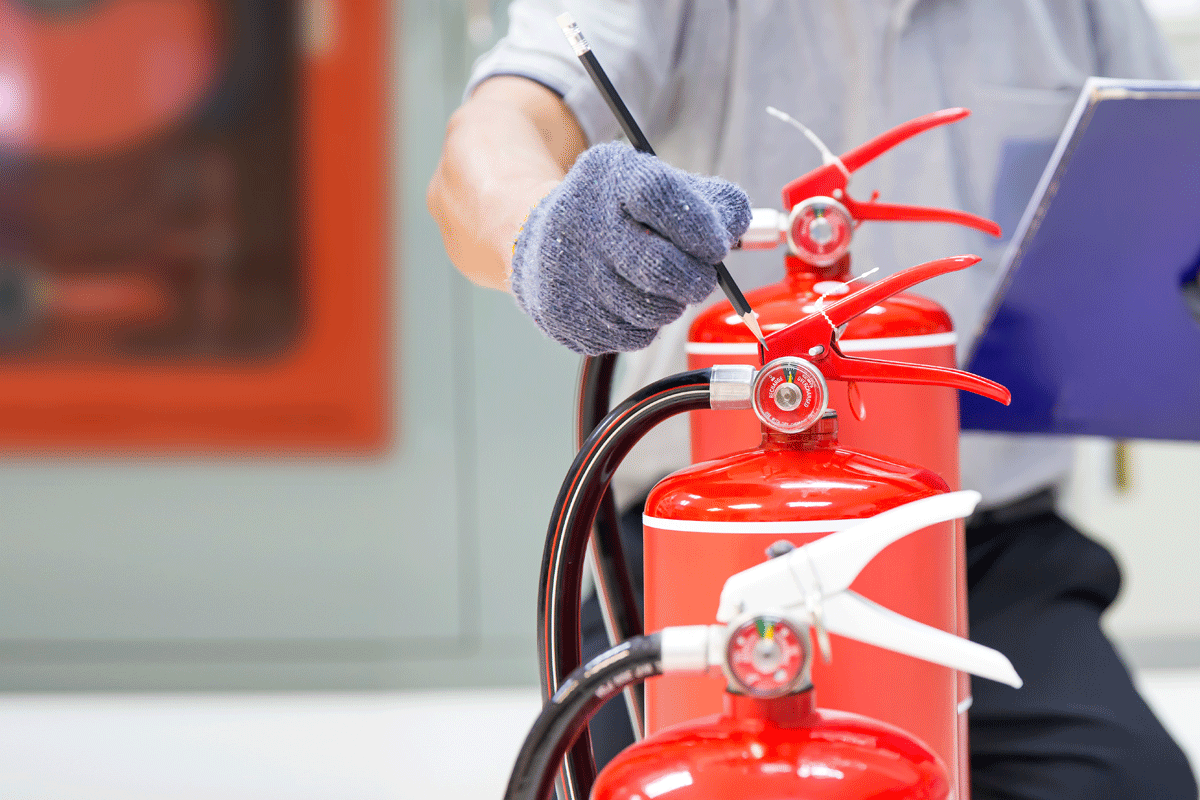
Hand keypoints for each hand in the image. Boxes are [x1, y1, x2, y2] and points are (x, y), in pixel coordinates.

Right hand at [510, 142, 750, 354]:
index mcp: (608, 176)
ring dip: (671, 304)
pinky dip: (645, 326)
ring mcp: (568, 272)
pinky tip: (630, 302)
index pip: (658, 196)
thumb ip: (708, 199)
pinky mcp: (563, 315)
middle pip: (660, 267)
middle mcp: (580, 221)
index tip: (717, 248)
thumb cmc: (615, 212)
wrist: (539, 239)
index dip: (698, 226)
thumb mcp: (656, 183)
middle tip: (700, 278)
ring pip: (651, 309)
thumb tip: (735, 226)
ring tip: (659, 286)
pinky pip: (632, 336)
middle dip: (696, 279)